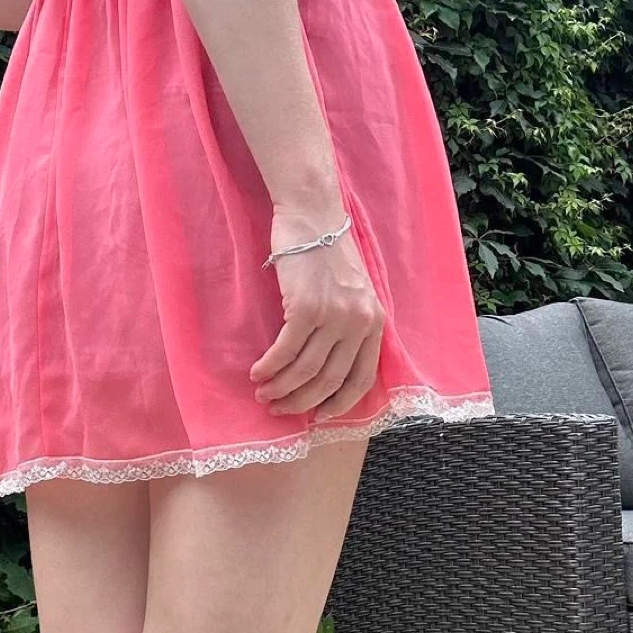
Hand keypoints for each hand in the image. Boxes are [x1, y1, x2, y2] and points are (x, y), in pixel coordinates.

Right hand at [250, 205, 385, 421]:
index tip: (317, 416)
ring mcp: (334, 316)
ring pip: (306, 371)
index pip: (362, 379)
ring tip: (263, 394)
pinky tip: (258, 373)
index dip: (338, 404)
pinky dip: (270, 368)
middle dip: (301, 402)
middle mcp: (359, 323)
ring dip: (281, 388)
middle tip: (279, 409)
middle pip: (329, 381)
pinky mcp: (307, 307)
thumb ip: (347, 326)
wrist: (312, 216)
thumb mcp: (351, 292)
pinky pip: (286, 351)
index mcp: (374, 323)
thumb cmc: (325, 253)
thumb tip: (323, 368)